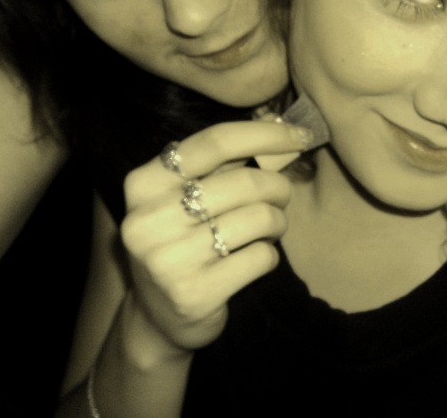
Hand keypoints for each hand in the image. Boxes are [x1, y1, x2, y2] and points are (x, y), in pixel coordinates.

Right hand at [119, 119, 310, 351]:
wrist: (157, 318)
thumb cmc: (183, 242)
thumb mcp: (184, 198)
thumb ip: (223, 165)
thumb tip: (282, 127)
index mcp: (144, 183)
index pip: (216, 142)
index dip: (266, 134)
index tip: (302, 135)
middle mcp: (148, 219)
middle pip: (245, 182)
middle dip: (278, 187)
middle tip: (281, 199)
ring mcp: (168, 260)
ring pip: (259, 218)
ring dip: (277, 222)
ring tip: (268, 230)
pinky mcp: (193, 294)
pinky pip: (261, 257)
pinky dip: (269, 255)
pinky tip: (255, 259)